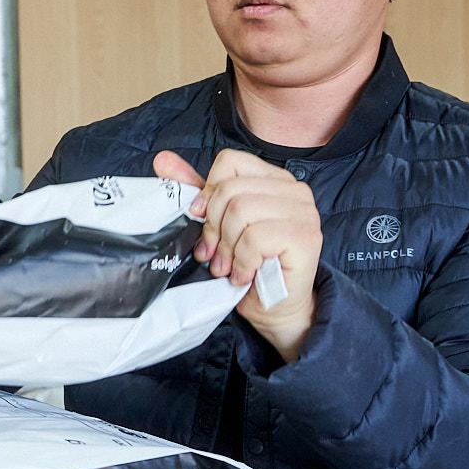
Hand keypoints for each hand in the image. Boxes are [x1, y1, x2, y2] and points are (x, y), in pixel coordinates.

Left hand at [154, 148, 320, 360]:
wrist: (275, 309)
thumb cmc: (249, 266)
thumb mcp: (218, 224)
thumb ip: (195, 190)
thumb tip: (162, 160)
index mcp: (274, 179)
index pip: (230, 162)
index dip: (208, 193)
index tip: (202, 221)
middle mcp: (294, 190)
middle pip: (231, 190)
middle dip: (214, 228)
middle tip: (215, 254)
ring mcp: (304, 211)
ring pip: (242, 211)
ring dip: (228, 248)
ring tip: (229, 267)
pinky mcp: (306, 236)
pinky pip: (256, 237)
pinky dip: (243, 261)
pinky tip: (245, 275)